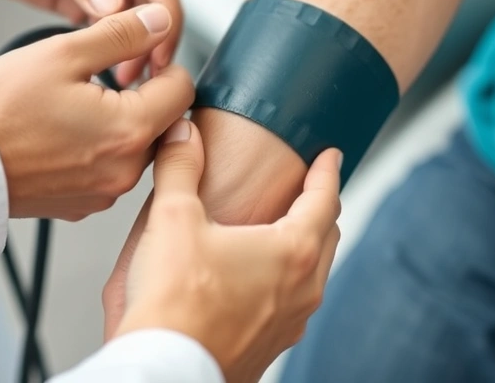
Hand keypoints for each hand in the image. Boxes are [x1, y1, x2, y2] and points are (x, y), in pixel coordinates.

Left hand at [0, 0, 180, 84]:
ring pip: (134, 15)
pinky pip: (106, 24)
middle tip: (143, 75)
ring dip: (134, 45)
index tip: (160, 49)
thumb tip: (114, 9)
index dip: (165, 12)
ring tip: (125, 80)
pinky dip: (111, 46)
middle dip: (154, 35)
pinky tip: (107, 70)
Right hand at [0, 5, 193, 220]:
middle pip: (163, 122)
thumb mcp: (64, 53)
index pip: (182, 89)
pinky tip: (59, 135)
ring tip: (70, 107)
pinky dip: (94, 150)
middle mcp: (125, 171)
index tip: (132, 57)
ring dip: (117, 123)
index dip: (161, 64)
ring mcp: (103, 193)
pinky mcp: (82, 204)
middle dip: (141, 96)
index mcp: (130, 130)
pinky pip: (107, 170)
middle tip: (94, 79)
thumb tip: (161, 20)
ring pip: (134, 147)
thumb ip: (122, 34)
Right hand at [102, 108, 308, 337]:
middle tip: (306, 190)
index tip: (329, 156)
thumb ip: (179, 168)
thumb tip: (181, 134)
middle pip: (327, 236)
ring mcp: (288, 324)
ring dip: (303, 248)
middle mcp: (302, 290)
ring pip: (312, 276)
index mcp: (293, 252)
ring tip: (278, 234)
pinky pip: (289, 306)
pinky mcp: (268, 348)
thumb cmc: (174, 304)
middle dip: (319, 208)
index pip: (325, 199)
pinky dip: (283, 283)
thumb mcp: (173, 219)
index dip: (327, 171)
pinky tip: (252, 281)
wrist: (165, 370)